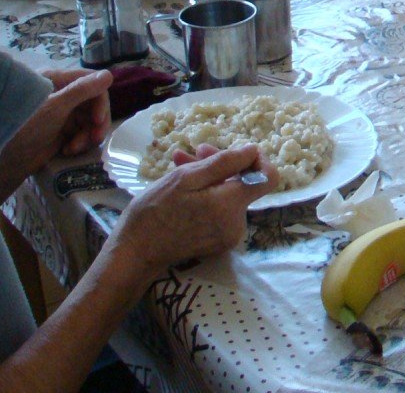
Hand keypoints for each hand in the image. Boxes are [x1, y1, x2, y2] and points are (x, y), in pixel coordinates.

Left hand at [0, 69, 112, 201]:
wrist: (4, 159)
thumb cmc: (26, 125)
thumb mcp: (56, 107)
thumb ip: (83, 90)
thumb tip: (109, 74)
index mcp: (58, 80)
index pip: (92, 83)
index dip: (100, 101)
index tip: (99, 121)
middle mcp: (62, 94)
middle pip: (94, 103)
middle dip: (96, 123)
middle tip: (94, 139)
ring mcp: (61, 113)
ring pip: (90, 121)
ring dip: (88, 135)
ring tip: (75, 148)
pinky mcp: (61, 131)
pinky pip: (82, 133)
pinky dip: (80, 143)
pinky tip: (68, 150)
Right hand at [117, 144, 279, 271]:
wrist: (136, 253)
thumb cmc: (155, 211)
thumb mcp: (185, 178)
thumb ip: (224, 163)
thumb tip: (253, 151)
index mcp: (231, 205)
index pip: (268, 178)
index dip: (257, 161)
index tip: (236, 153)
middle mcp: (237, 223)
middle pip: (244, 185)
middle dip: (222, 165)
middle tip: (194, 152)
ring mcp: (229, 235)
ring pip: (230, 196)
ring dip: (210, 179)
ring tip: (181, 166)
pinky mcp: (219, 242)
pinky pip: (222, 211)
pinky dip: (207, 196)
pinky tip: (184, 187)